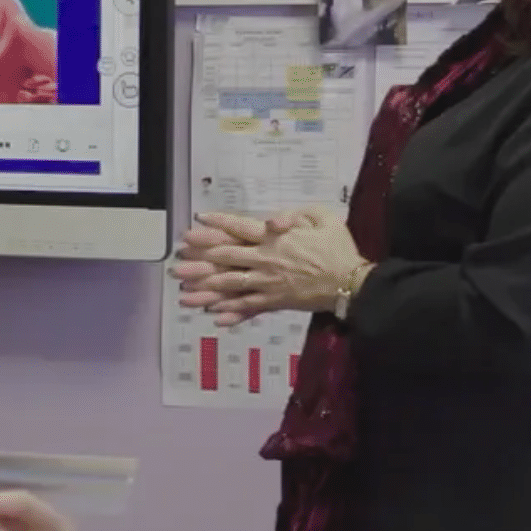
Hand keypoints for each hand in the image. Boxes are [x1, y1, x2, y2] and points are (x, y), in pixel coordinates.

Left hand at [171, 205, 363, 326]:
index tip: (198, 220)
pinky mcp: (275, 301)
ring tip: (183, 292)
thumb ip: (295, 215)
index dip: (218, 223)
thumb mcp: (323, 219)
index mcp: (276, 239)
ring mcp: (268, 283)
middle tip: (178, 259)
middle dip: (199, 258)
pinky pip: (248, 307)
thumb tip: (273, 220)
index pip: (240, 228)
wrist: (352, 282)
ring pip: (231, 285)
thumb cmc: (338, 248)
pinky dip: (230, 311)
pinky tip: (212, 314)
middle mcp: (266, 260)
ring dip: (206, 288)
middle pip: (226, 258)